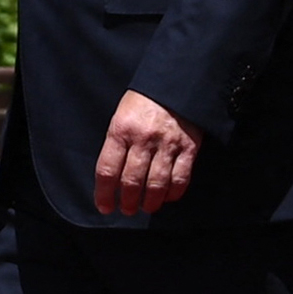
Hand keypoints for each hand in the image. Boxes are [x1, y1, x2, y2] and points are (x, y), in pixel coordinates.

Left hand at [93, 90, 199, 216]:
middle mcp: (143, 139)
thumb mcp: (121, 117)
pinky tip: (167, 198)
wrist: (175, 85)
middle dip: (127, 201)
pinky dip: (173, 193)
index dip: (104, 194)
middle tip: (127, 209)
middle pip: (131, 180)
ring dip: (149, 202)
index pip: (107, 169)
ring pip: (156, 183)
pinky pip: (180, 178)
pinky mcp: (188, 148)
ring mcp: (167, 144)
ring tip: (146, 207)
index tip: (104, 206)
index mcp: (121, 130)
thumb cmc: (143, 103)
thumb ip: (117, 145)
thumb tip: (111, 178)